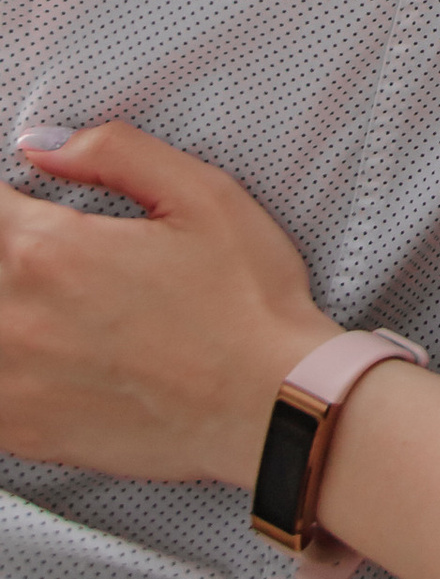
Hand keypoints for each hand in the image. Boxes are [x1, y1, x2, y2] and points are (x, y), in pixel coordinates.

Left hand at [0, 125, 336, 486]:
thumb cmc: (247, 301)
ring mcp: (10, 382)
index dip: (7, 200)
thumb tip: (40, 146)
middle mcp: (13, 318)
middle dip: (9, 247)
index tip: (23, 204)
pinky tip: (32, 351)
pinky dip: (3, 363)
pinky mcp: (21, 432)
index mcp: (50, 251)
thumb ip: (114, 153)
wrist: (273, 407)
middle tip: (59, 260)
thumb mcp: (202, 195)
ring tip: (52, 301)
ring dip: (6, 303)